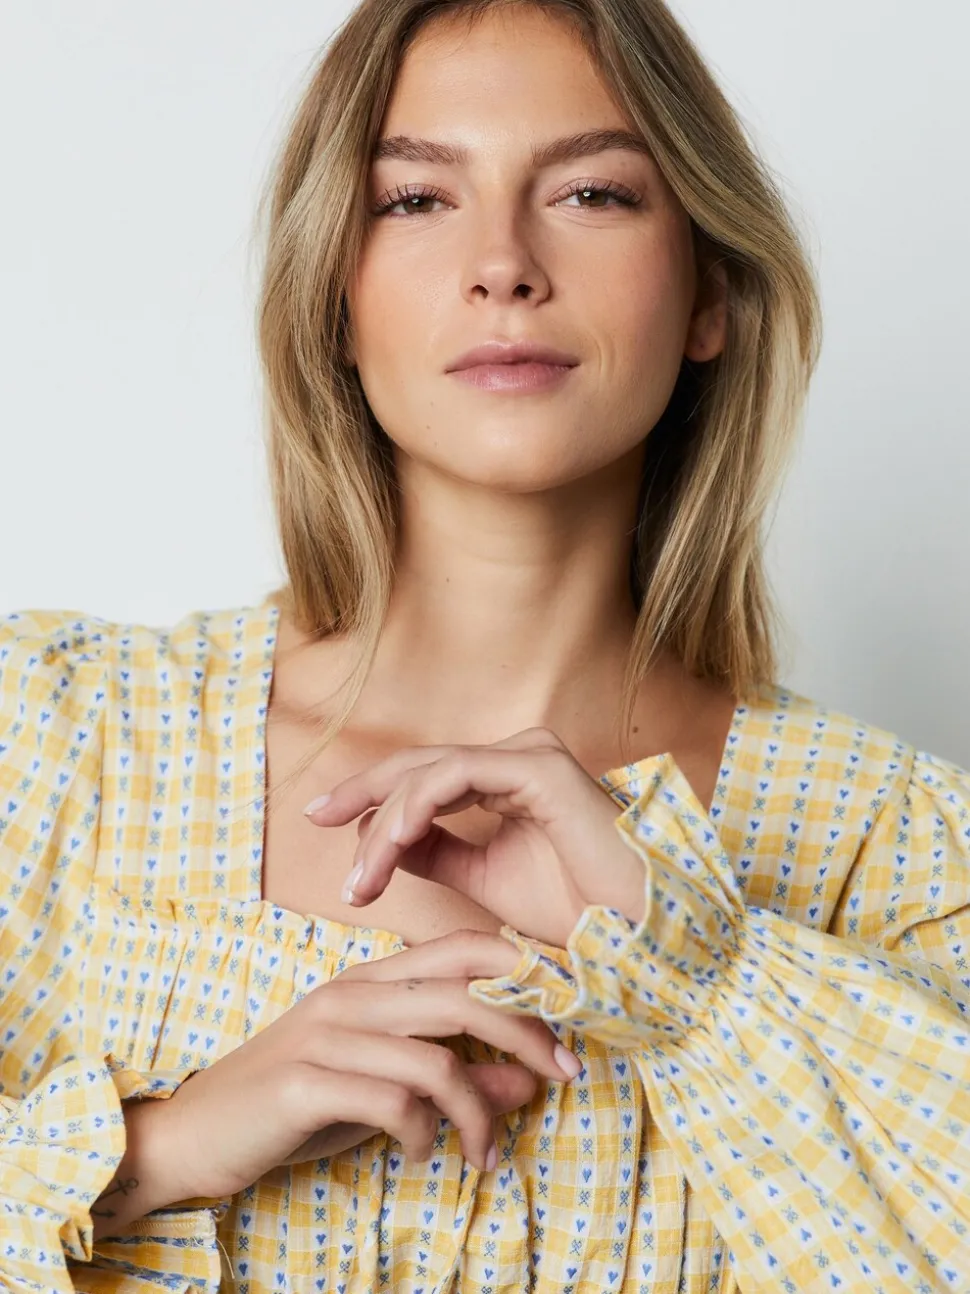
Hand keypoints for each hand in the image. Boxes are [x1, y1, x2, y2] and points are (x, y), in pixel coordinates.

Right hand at [156, 930, 581, 1200]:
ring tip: (483, 1153)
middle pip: (465, 995)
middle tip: (565, 1075)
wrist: (194, 1132)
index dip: (525, 971)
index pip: (463, 949)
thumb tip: (526, 1080)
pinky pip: (393, 1102)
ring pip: (437, 1058)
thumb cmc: (295, 1105)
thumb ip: (453, 1078)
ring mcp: (327, 1033)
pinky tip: (418, 1153)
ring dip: (477, 1113)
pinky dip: (422, 1135)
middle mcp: (352, 993)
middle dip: (527, 1033)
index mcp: (371, 979)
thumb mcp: (383, 1088)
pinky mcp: (305, 1081)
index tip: (570, 1014)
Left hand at [304, 728, 644, 945]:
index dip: (371, 797)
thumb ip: (436, 852)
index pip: (424, 777)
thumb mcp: (484, 880)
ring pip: (430, 773)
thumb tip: (382, 839)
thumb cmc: (576, 913)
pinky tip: (392, 837)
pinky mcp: (539, 767)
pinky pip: (459, 775)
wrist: (634, 940)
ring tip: (359, 874)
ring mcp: (531, 755)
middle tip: (315, 817)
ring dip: (384, 821)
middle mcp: (519, 757)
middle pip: (419, 767)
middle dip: (362, 794)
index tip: (323, 823)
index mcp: (509, 778)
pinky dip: (418, 803)